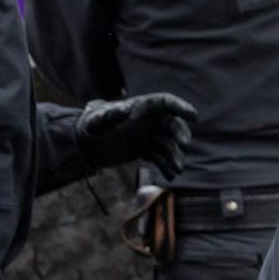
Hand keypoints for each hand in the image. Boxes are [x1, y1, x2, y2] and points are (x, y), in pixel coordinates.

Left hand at [76, 94, 196, 177]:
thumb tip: (124, 111)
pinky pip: (161, 158)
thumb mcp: (95, 121)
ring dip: (175, 156)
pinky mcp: (147, 150)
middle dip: (180, 134)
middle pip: (172, 125)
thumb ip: (108, 116)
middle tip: (184, 145)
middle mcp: (148, 121)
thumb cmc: (89, 126)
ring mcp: (149, 136)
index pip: (165, 103)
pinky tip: (169, 177)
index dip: (181, 107)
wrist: (84, 145)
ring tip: (177, 170)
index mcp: (140, 107)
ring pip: (169, 144)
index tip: (194, 116)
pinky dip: (166, 167)